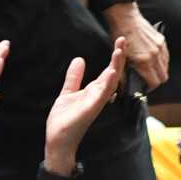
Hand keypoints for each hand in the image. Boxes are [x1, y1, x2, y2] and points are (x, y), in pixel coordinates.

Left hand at [43, 40, 126, 170]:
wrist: (57, 141)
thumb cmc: (65, 120)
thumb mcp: (68, 92)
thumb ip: (74, 77)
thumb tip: (79, 59)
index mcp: (94, 91)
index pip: (108, 70)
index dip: (115, 56)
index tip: (120, 40)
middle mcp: (98, 96)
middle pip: (113, 73)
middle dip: (119, 57)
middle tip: (123, 39)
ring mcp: (95, 103)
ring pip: (109, 83)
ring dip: (115, 67)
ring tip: (119, 51)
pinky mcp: (89, 110)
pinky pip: (100, 96)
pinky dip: (107, 85)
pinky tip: (111, 74)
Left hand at [104, 2, 168, 88]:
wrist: (126, 18)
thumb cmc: (120, 36)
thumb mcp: (120, 57)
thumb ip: (125, 74)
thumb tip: (125, 86)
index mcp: (144, 61)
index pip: (154, 83)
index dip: (149, 88)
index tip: (144, 86)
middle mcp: (155, 55)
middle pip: (163, 77)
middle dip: (157, 81)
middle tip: (148, 80)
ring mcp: (160, 47)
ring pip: (166, 67)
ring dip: (160, 71)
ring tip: (150, 69)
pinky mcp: (162, 40)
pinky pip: (166, 56)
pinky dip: (162, 61)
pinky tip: (153, 59)